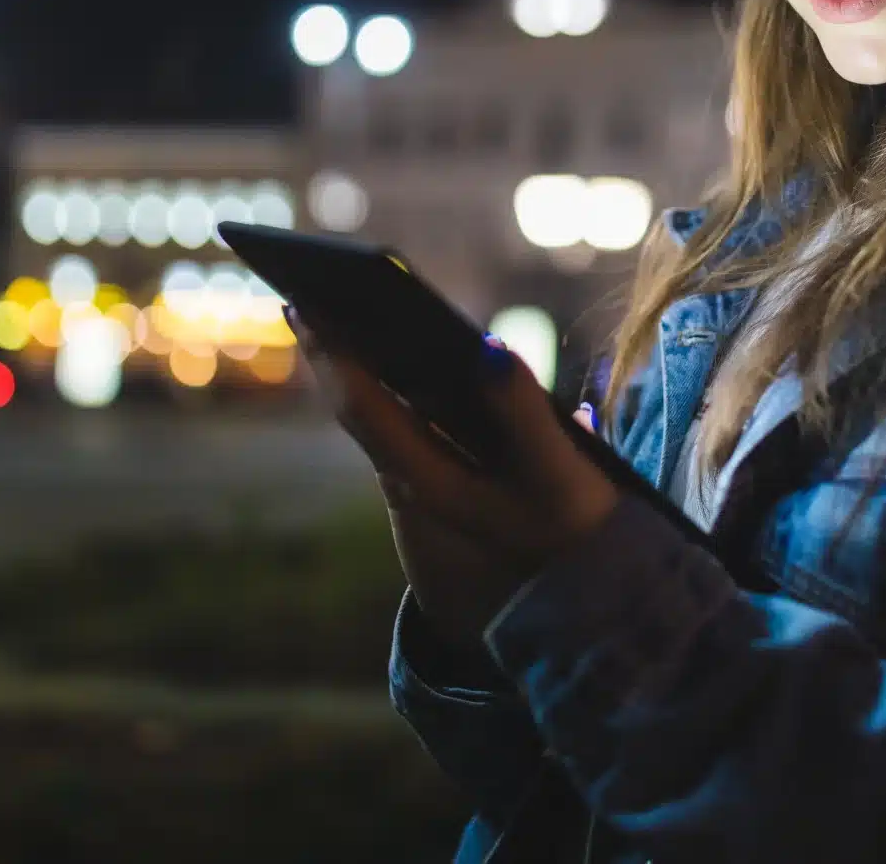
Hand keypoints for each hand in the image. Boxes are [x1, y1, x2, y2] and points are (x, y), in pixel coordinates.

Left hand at [292, 312, 620, 645]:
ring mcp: (422, 483)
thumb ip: (523, 410)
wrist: (582, 595)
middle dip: (331, 350)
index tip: (303, 301)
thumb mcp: (556, 471)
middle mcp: (410, 483)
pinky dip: (391, 384)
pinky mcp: (441, 480)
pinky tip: (395, 352)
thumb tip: (488, 348)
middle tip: (306, 289)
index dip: (330, 352)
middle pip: (355, 406)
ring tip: (341, 307)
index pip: (360, 406)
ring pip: (375, 416)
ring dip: (357, 365)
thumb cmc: (570, 528)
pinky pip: (400, 422)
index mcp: (425, 481)